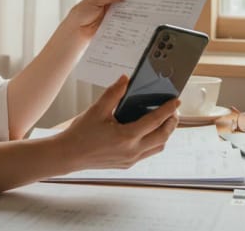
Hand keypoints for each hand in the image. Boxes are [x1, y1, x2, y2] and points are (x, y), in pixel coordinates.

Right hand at [57, 76, 179, 170]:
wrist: (68, 155)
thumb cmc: (81, 134)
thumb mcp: (96, 110)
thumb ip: (113, 93)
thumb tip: (125, 79)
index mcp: (126, 136)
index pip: (155, 121)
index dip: (168, 109)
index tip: (176, 101)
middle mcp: (131, 151)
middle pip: (163, 136)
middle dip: (172, 123)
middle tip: (174, 111)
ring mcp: (130, 160)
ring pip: (158, 147)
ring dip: (165, 134)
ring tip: (165, 121)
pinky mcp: (127, 164)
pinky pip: (148, 153)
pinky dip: (154, 142)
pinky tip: (149, 132)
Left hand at [64, 0, 128, 38]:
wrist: (76, 30)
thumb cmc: (82, 12)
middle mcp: (109, 3)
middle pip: (123, 0)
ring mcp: (111, 14)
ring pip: (124, 10)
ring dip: (131, 10)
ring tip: (141, 8)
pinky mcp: (112, 24)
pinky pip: (122, 21)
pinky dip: (127, 20)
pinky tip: (134, 20)